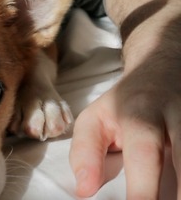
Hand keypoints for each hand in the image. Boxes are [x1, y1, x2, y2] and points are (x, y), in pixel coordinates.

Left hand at [69, 57, 180, 198]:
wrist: (163, 70)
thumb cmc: (124, 103)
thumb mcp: (94, 118)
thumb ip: (85, 152)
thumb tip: (84, 190)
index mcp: (141, 116)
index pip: (144, 156)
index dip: (143, 191)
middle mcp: (177, 119)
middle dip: (177, 195)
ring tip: (172, 198)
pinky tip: (178, 188)